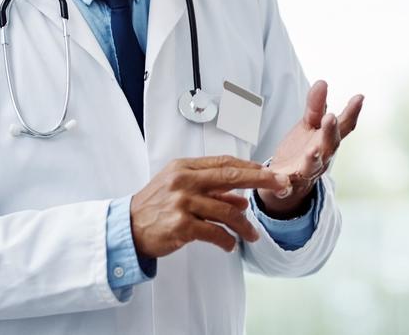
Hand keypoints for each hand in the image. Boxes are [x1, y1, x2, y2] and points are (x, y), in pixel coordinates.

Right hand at [130, 155, 291, 257]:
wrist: (127, 228)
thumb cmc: (155, 207)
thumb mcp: (180, 188)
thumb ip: (210, 190)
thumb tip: (240, 200)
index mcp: (185, 167)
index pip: (225, 163)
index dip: (251, 168)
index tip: (271, 173)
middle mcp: (185, 181)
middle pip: (232, 177)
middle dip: (261, 181)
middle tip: (282, 185)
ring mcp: (183, 202)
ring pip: (227, 210)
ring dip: (244, 225)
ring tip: (252, 235)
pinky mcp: (181, 225)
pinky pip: (214, 232)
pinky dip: (226, 240)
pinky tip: (231, 244)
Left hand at [256, 80, 363, 216]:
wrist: (287, 181)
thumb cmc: (303, 151)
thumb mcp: (308, 125)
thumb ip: (315, 106)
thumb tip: (322, 82)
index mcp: (327, 140)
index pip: (343, 126)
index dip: (352, 112)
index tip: (359, 98)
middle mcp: (322, 157)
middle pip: (330, 145)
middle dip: (331, 132)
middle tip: (331, 117)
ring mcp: (306, 171)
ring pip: (312, 166)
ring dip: (313, 158)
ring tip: (312, 150)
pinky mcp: (287, 185)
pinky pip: (284, 186)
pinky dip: (281, 184)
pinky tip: (279, 180)